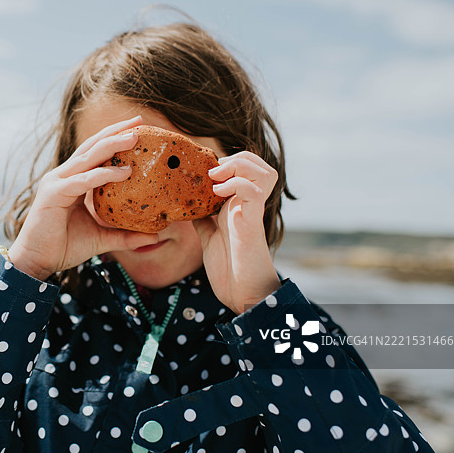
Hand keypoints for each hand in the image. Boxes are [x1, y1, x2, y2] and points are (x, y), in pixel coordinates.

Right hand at [8, 116, 159, 280]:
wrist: (36, 263)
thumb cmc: (63, 247)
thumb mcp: (101, 238)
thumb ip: (125, 235)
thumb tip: (154, 235)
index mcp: (72, 181)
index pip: (95, 153)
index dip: (114, 139)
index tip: (138, 129)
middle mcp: (63, 176)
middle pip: (92, 147)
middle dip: (116, 132)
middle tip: (139, 121)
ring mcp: (57, 182)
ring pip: (88, 157)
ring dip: (112, 145)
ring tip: (134, 137)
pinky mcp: (54, 194)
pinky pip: (83, 181)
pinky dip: (103, 175)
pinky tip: (124, 172)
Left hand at [194, 151, 281, 313]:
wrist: (242, 295)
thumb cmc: (229, 269)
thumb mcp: (209, 237)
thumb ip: (204, 220)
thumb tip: (189, 206)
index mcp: (239, 204)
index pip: (245, 167)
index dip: (228, 160)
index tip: (204, 169)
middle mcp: (249, 204)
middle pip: (258, 163)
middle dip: (236, 157)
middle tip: (212, 170)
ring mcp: (253, 212)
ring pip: (264, 172)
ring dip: (239, 166)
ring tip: (216, 178)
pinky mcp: (253, 224)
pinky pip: (254, 193)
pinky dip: (237, 185)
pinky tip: (217, 193)